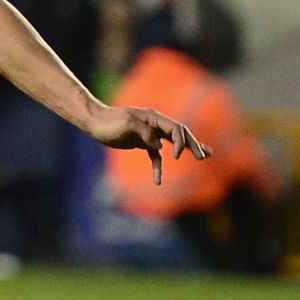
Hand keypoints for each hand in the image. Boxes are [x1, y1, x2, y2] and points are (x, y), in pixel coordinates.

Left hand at [85, 104, 209, 185]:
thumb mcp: (126, 125)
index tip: (176, 156)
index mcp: (154, 118)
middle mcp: (155, 124)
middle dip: (193, 144)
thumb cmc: (109, 122)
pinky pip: (156, 156)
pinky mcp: (143, 142)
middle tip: (204, 156)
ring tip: (203, 156)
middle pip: (180, 134)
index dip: (180, 142)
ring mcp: (150, 133)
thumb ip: (144, 133)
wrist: (95, 122)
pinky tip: (158, 180)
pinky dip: (159, 167)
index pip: (175, 128)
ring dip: (187, 150)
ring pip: (173, 142)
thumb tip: (159, 146)